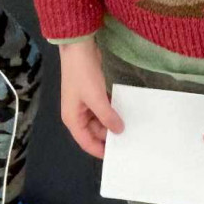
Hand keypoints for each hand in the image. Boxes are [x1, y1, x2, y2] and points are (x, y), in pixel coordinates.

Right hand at [58, 38, 123, 158]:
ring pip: (99, 119)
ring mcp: (84, 103)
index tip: (117, 156)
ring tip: (130, 127)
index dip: (100, 150)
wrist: (78, 47)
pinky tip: (124, 112)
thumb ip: (108, 117)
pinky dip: (112, 110)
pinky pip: (103, 108)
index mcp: (72, 119)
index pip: (86, 142)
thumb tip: (119, 131)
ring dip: (111, 122)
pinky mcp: (92, 92)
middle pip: (94, 132)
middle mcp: (77, 113)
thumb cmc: (83, 75)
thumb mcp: (96, 98)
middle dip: (108, 135)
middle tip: (129, 140)